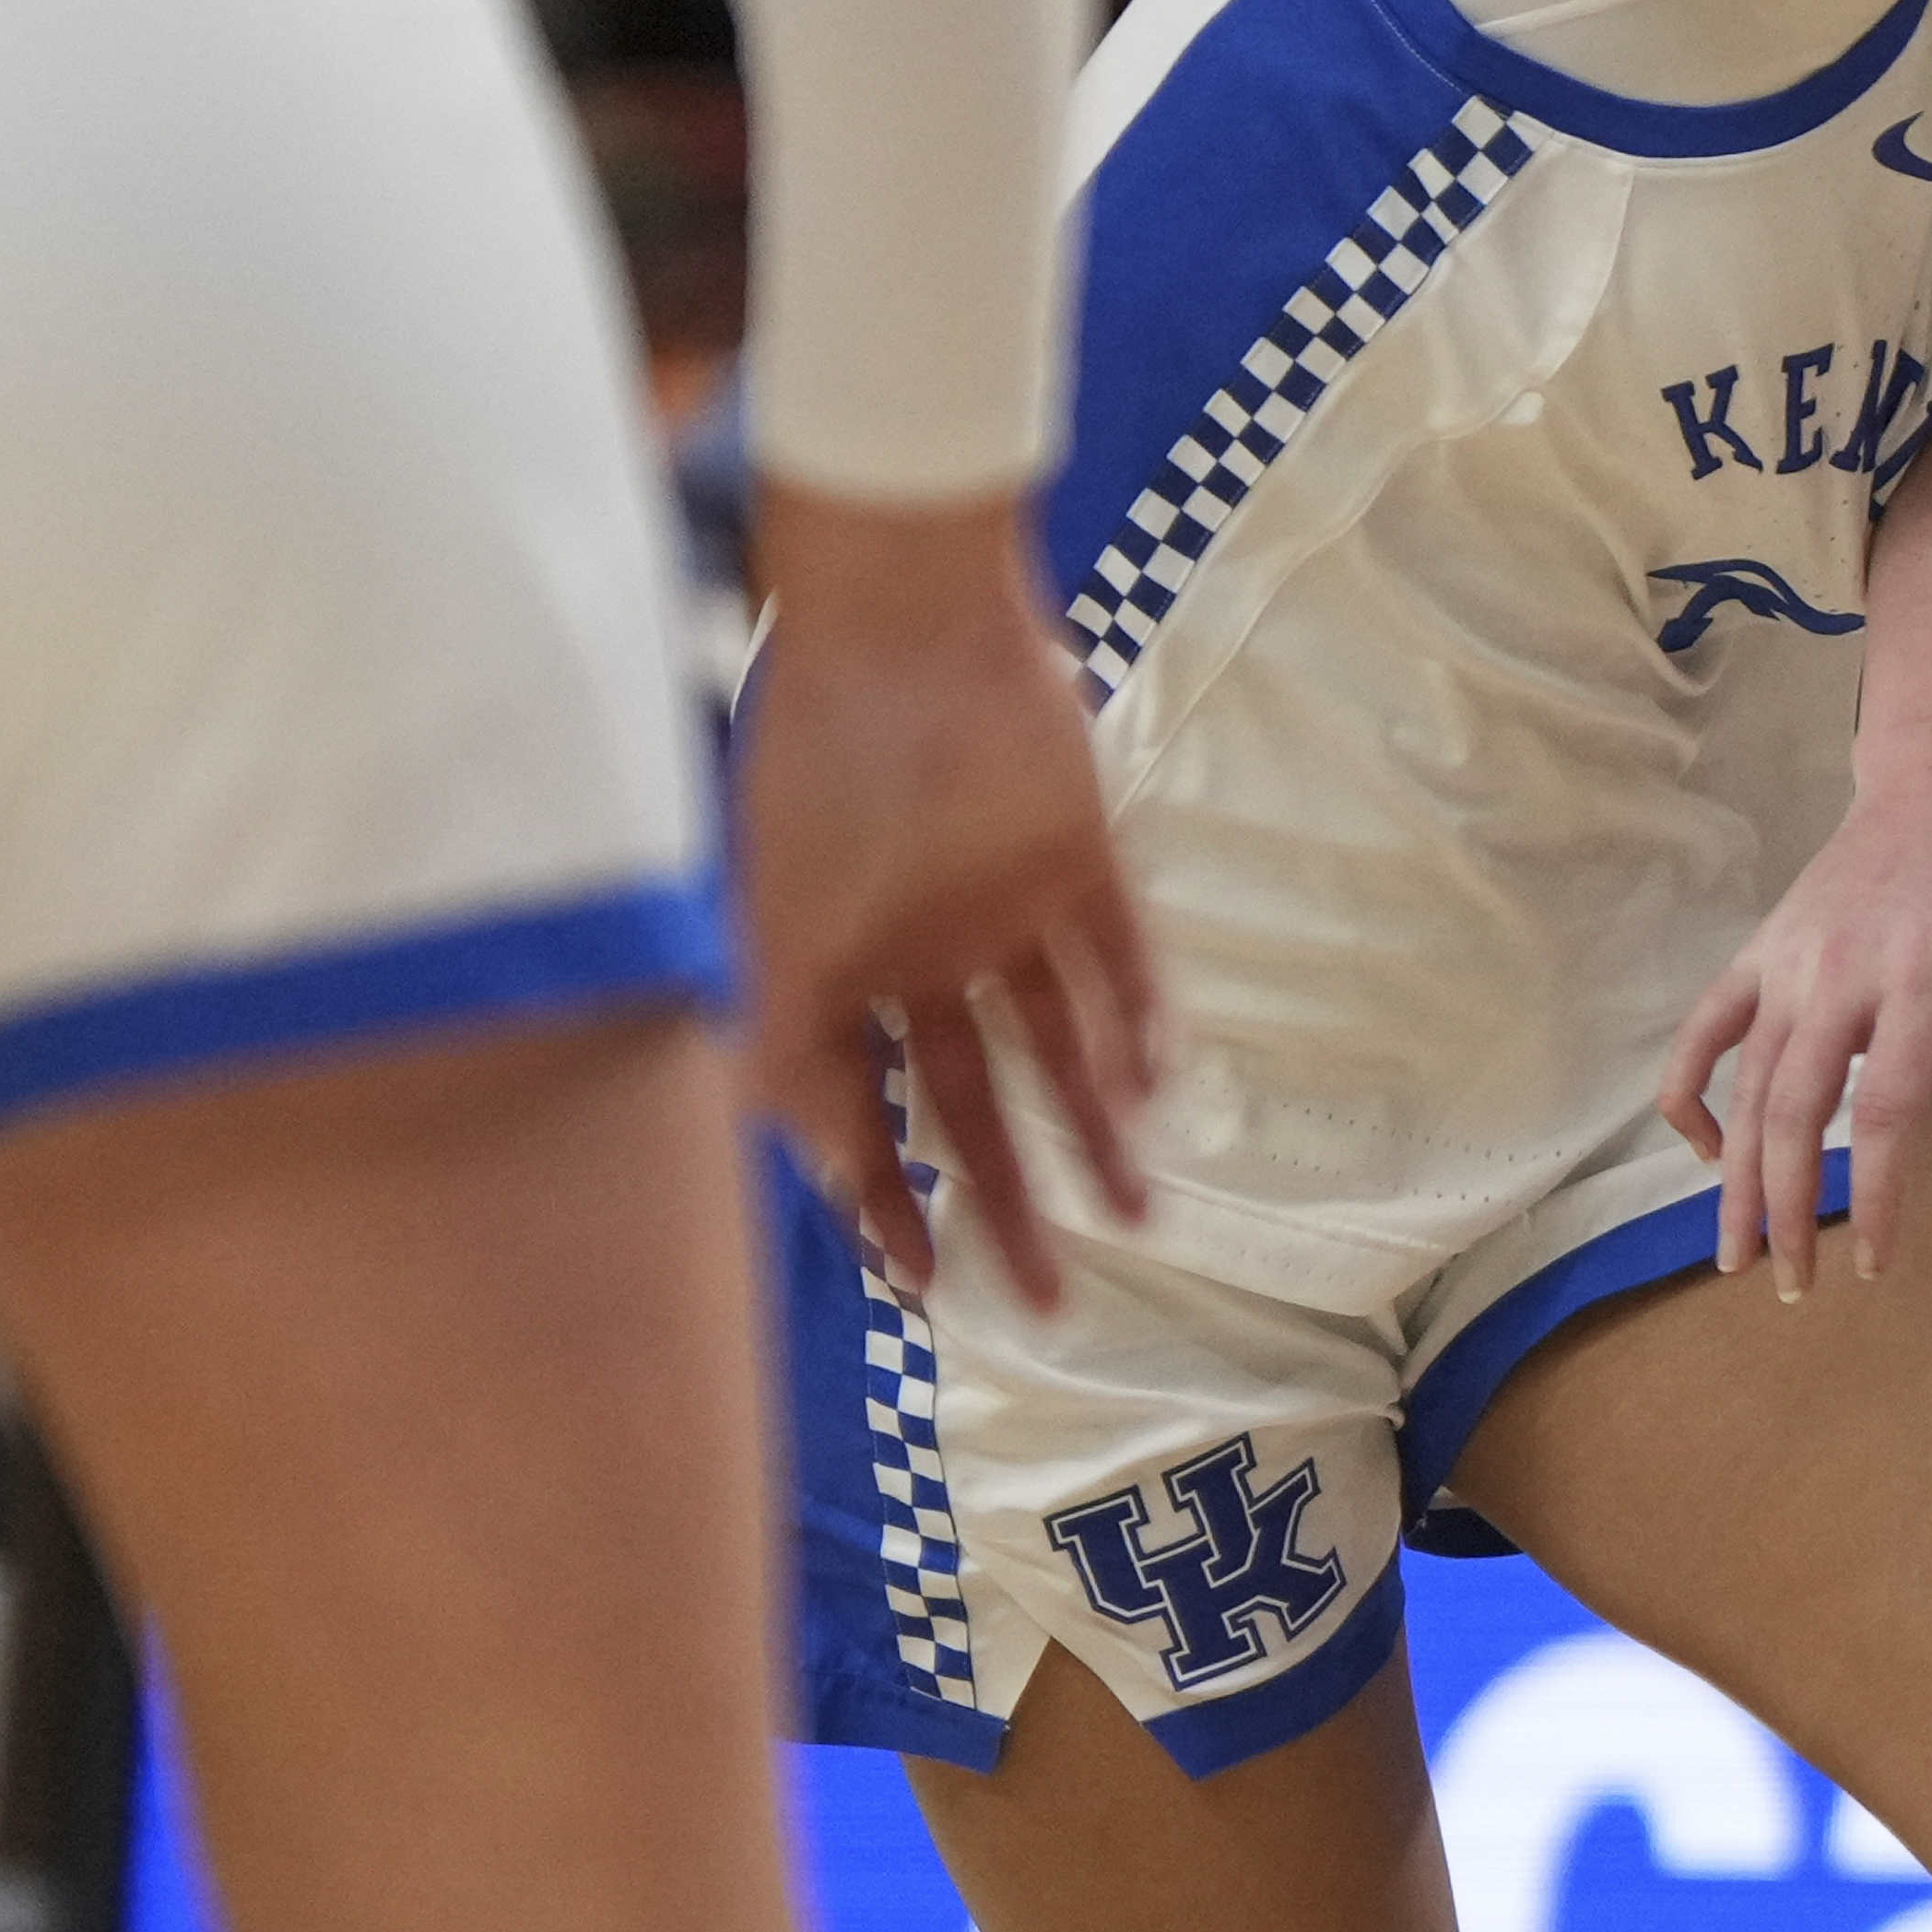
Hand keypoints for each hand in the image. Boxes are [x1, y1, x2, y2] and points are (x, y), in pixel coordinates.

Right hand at [742, 484, 1159, 1306]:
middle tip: (1054, 1299)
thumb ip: (792, 1060)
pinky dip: (1142, 1020)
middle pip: (973, 1102)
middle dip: (1010, 1200)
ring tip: (1138, 1217)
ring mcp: (1004, 904)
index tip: (928, 1288)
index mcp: (837, 969)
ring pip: (1060, 1043)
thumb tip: (827, 1179)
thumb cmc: (814, 779)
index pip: (869, 1114)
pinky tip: (1158, 1092)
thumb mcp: (772, 939)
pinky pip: (1122, 955)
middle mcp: (922, 950)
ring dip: (1096, 1128)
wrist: (898, 632)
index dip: (892, 1203)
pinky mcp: (1080, 854)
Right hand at [1657, 754, 1931, 1293]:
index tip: (1873, 1262)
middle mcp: (1840, 974)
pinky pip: (1705, 1032)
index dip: (1873, 1196)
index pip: (1882, 1113)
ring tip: (1733, 1254)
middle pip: (1795, 1114)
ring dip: (1734, 1179)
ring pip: (1745, 1087)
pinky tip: (1703, 1154)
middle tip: (1791, 1287)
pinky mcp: (1762, 952)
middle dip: (1787, 1211)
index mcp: (1919, 981)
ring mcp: (1789, 962)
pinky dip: (1692, 1094)